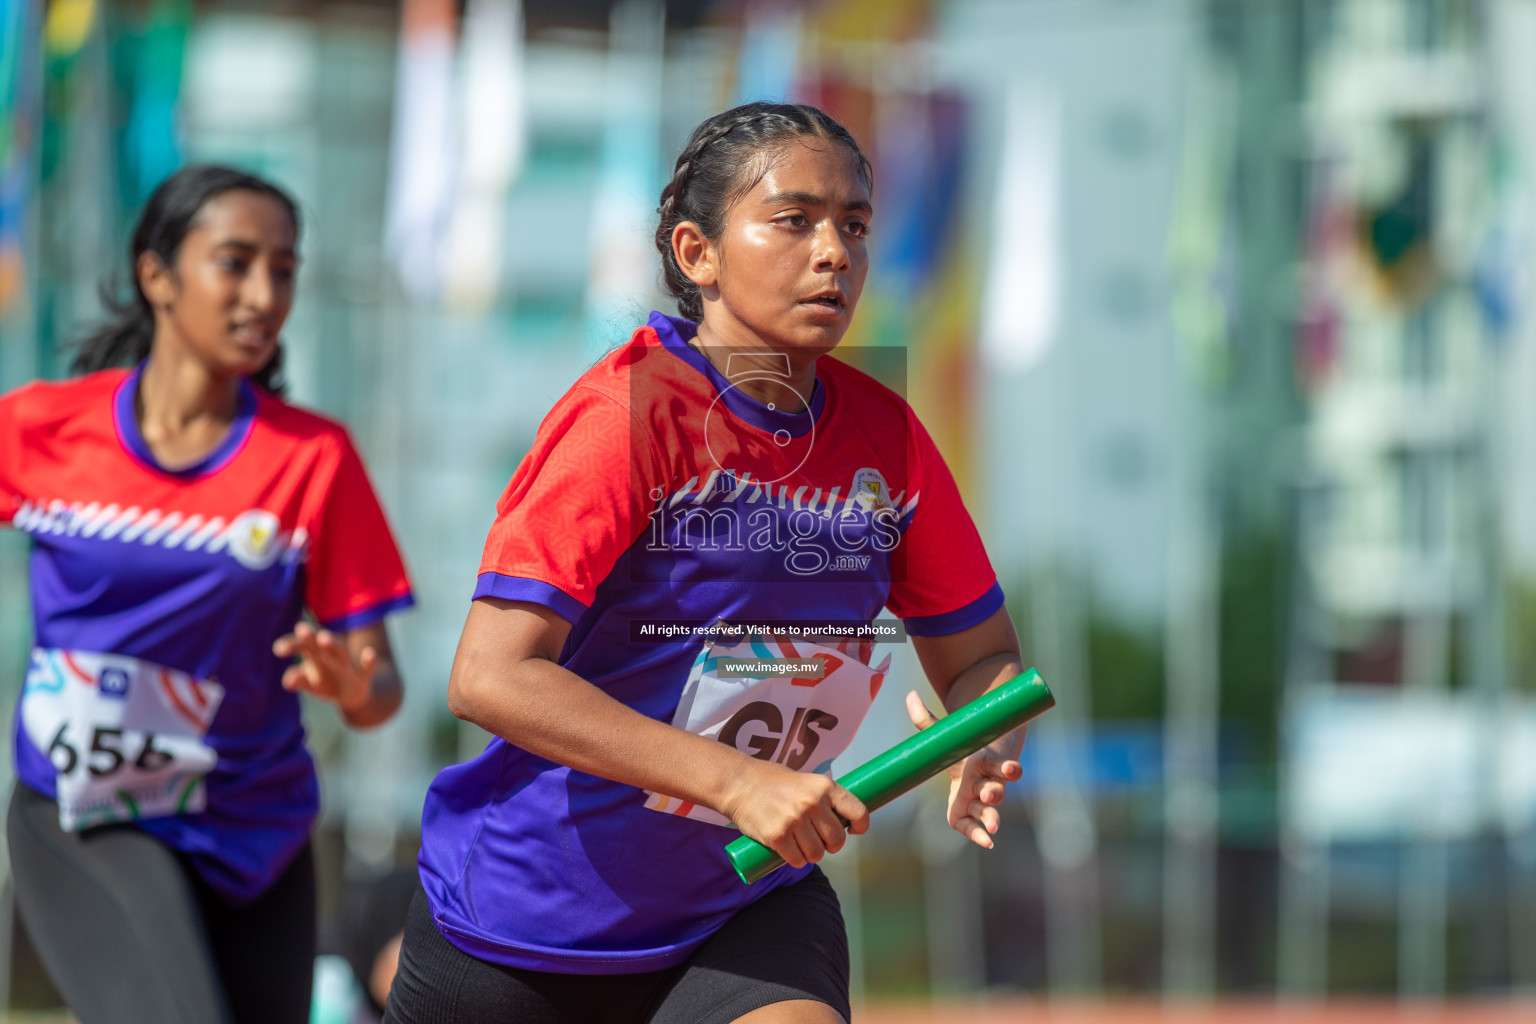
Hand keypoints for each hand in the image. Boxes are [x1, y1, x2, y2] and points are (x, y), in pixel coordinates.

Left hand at [273, 621, 376, 713]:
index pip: (301, 645)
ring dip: (333, 644)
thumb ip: (298, 680)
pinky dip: (369, 661)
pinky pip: (367, 668)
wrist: (353, 693)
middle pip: (318, 644)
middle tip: (301, 629)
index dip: (290, 645)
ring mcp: (347, 664)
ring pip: (341, 651)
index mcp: (314, 654)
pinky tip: (370, 653)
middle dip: (310, 637)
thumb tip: (287, 681)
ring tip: (323, 638)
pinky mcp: (362, 675)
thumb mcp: (310, 682)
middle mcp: (330, 655)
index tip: (278, 650)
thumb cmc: (326, 681)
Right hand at [721, 758, 869, 869]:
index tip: (854, 830)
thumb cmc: (771, 782)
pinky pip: (797, 860)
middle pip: (837, 839)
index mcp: (824, 786)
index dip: (860, 825)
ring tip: (800, 845)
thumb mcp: (805, 781)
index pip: (858, 811)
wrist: (738, 782)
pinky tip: (789, 852)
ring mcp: (795, 820)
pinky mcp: (778, 836)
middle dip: (830, 845)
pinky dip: (795, 860)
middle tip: (818, 840)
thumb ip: (822, 798)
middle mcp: (813, 803)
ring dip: (811, 855)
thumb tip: (842, 819)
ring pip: (817, 854)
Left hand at [906, 690, 1023, 849]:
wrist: (976, 762)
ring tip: (993, 827)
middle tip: (991, 792)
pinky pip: (975, 825)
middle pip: (995, 789)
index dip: (1008, 769)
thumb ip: (925, 719)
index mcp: (983, 761)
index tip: (1014, 768)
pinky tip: (987, 842)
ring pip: (990, 808)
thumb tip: (909, 695)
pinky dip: (980, 834)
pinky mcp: (971, 813)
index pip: (998, 766)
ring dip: (992, 816)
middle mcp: (986, 782)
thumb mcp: (946, 734)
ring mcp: (980, 800)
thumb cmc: (963, 747)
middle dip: (994, 791)